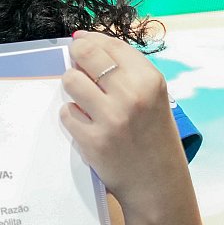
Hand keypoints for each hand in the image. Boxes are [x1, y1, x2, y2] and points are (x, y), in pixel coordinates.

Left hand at [59, 31, 184, 207]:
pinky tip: (86, 123)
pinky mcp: (92, 140)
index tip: (82, 42)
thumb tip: (82, 40)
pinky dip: (71, 116)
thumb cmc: (154, 136)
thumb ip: (124, 71)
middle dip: (76, 55)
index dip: (90, 40)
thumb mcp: (153, 97)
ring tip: (83, 98)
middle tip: (76, 63)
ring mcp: (111, 118)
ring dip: (72, 86)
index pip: (110, 44)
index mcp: (151, 80)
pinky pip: (66, 113)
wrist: (158, 184)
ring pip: (70, 80)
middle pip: (86, 54)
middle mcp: (132, 95)